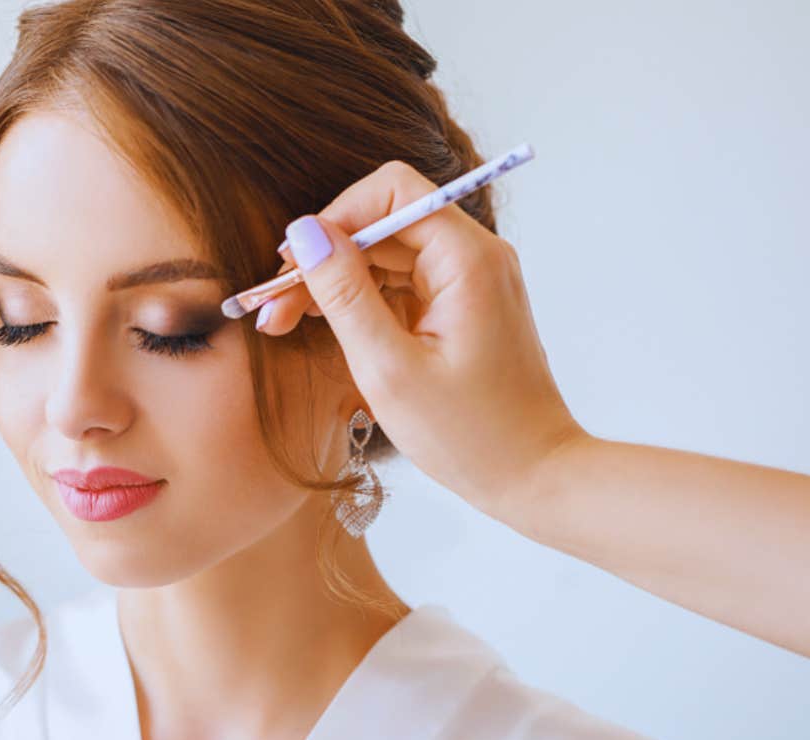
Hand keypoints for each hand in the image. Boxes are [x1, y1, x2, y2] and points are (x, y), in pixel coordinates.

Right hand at [256, 160, 582, 516]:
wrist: (534, 477)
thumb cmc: (470, 435)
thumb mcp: (389, 369)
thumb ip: (345, 295)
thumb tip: (305, 233)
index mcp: (468, 260)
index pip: (391, 192)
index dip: (334, 217)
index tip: (294, 264)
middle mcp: (475, 256)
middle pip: (383, 222)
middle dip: (325, 256)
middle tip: (275, 307)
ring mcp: (471, 280)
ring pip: (387, 252)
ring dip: (336, 280)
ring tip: (287, 321)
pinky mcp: (462, 305)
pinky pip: (402, 281)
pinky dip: (362, 299)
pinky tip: (327, 327)